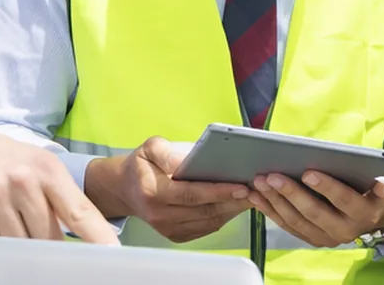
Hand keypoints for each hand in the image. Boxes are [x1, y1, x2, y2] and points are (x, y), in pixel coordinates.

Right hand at [0, 109, 117, 243]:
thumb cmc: (8, 162)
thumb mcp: (41, 168)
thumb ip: (64, 200)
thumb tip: (94, 239)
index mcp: (48, 170)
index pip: (79, 211)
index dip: (98, 236)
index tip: (113, 255)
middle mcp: (22, 179)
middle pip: (47, 236)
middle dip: (48, 244)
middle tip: (41, 238)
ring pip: (19, 244)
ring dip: (19, 243)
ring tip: (11, 223)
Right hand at [83, 136, 251, 242]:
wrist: (126, 189)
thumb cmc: (143, 165)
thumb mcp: (151, 147)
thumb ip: (168, 153)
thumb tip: (187, 161)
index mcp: (153, 192)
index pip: (191, 194)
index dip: (218, 191)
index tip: (241, 186)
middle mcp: (159, 215)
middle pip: (204, 210)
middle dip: (233, 200)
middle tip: (256, 189)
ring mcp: (168, 228)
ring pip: (209, 220)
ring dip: (233, 209)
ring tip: (252, 194)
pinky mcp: (177, 235)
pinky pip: (207, 227)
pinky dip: (225, 215)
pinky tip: (236, 203)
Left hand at [246, 171, 383, 247]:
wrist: (376, 219)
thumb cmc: (375, 193)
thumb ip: (383, 184)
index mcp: (363, 214)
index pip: (342, 200)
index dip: (326, 187)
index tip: (307, 172)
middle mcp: (344, 231)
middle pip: (313, 212)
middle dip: (291, 193)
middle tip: (272, 176)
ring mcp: (326, 238)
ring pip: (296, 221)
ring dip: (275, 202)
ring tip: (259, 183)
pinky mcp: (312, 239)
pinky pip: (287, 226)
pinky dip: (270, 211)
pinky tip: (257, 197)